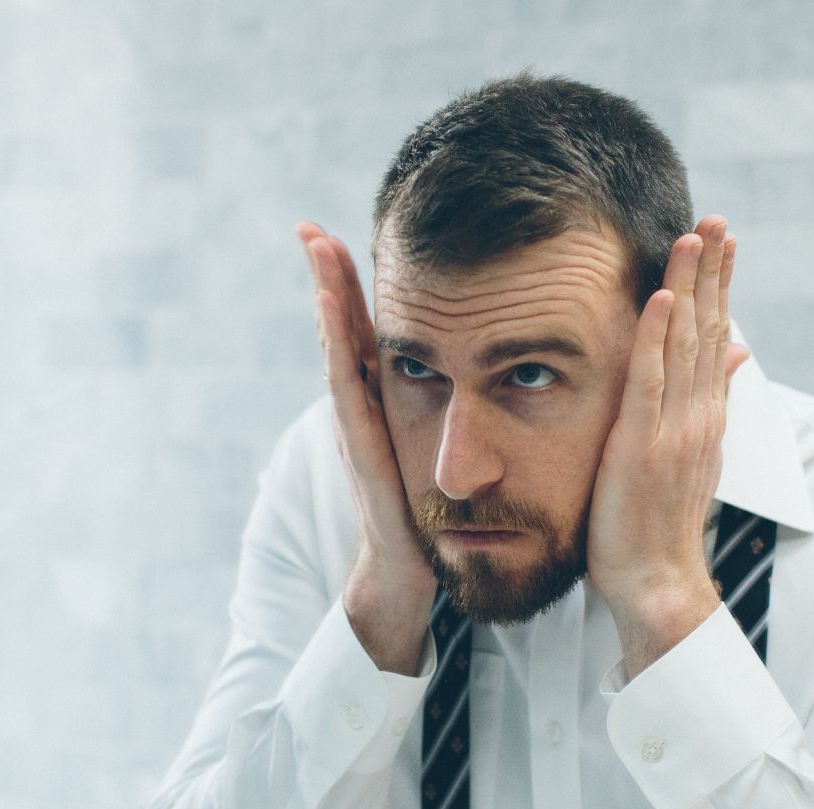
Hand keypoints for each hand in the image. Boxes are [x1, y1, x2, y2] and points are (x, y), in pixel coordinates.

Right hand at [297, 222, 436, 674]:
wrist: (409, 575)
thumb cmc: (429, 517)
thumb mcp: (446, 453)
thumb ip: (456, 413)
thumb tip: (503, 376)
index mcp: (388, 403)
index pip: (369, 334)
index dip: (355, 288)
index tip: (340, 238)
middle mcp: (364, 410)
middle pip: (343, 332)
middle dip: (329, 279)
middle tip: (310, 227)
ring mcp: (357, 427)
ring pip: (338, 351)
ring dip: (327, 297)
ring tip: (316, 247)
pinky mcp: (362, 448)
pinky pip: (348, 388)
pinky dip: (336, 345)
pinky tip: (333, 309)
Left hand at [586, 215, 750, 676]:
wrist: (658, 582)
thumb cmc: (662, 522)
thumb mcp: (694, 455)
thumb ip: (713, 401)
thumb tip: (738, 354)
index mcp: (707, 415)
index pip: (716, 337)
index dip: (720, 287)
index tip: (723, 241)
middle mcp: (700, 415)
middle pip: (709, 330)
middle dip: (713, 272)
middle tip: (716, 219)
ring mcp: (676, 429)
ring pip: (686, 345)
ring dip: (691, 288)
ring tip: (695, 236)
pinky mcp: (644, 446)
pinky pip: (651, 382)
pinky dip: (657, 337)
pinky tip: (663, 297)